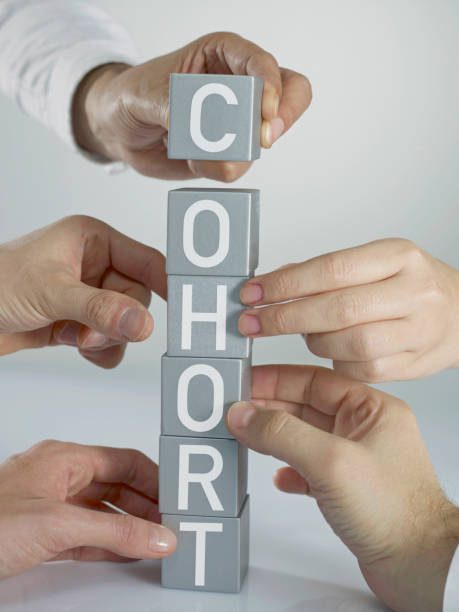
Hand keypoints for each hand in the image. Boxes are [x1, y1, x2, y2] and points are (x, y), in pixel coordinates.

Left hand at [0, 215, 165, 367]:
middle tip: (89, 333)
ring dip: (104, 338)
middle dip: (116, 321)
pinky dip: (98, 350)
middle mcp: (94, 266)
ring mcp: (87, 295)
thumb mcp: (51, 292)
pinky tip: (74, 346)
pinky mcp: (78, 320)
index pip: (146, 261)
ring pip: (124, 323)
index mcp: (93, 241)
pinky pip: (109, 340)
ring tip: (73, 338)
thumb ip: (100, 308)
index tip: (184, 308)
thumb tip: (142, 323)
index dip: (166, 284)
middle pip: (136, 298)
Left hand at [0, 440, 175, 578]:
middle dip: (145, 504)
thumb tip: (157, 536)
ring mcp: (49, 505)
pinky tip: (126, 551)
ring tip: (157, 540)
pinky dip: (108, 542)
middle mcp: (58, 477)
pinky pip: (85, 533)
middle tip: (172, 523)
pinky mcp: (40, 533)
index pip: (123, 461)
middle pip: (115, 486)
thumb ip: (115, 532)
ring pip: (101, 511)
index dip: (153, 479)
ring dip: (129, 526)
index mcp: (64, 459)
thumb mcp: (59, 526)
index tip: (177, 498)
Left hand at [73, 32, 311, 180]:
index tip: (263, 113)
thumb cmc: (131, 97)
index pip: (263, 64)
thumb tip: (206, 132)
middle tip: (263, 140)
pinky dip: (216, 170)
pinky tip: (191, 159)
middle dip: (281, 119)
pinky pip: (239, 166)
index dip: (270, 87)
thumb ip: (178, 108)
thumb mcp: (146, 95)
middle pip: (291, 94)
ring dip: (231, 154)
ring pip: (261, 141)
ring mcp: (238, 121)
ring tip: (191, 151)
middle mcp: (239, 85)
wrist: (120, 131)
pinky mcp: (230, 151)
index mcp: (223, 54)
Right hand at [227, 365, 458, 611]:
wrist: (419, 567)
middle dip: (269, 409)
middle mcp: (364, 430)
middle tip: (235, 410)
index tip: (244, 382)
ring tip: (246, 437)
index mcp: (371, 410)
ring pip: (304, 439)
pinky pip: (310, 469)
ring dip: (274, 439)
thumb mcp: (330, 462)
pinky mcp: (348, 489)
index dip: (276, 379)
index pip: (314, 380)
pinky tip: (279, 477)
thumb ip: (282, 433)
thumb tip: (244, 414)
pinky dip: (290, 470)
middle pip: (305, 408)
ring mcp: (356, 460)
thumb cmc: (394, 513)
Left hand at [238, 239, 458, 381]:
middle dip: (285, 317)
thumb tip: (274, 280)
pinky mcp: (414, 363)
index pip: (332, 268)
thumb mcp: (374, 263)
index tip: (253, 292)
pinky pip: (361, 369)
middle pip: (337, 309)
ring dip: (313, 341)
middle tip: (253, 322)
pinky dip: (337, 361)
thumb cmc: (409, 285)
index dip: (286, 284)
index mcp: (398, 256)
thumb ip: (326, 271)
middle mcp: (413, 291)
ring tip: (306, 332)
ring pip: (348, 344)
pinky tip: (332, 350)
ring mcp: (418, 330)